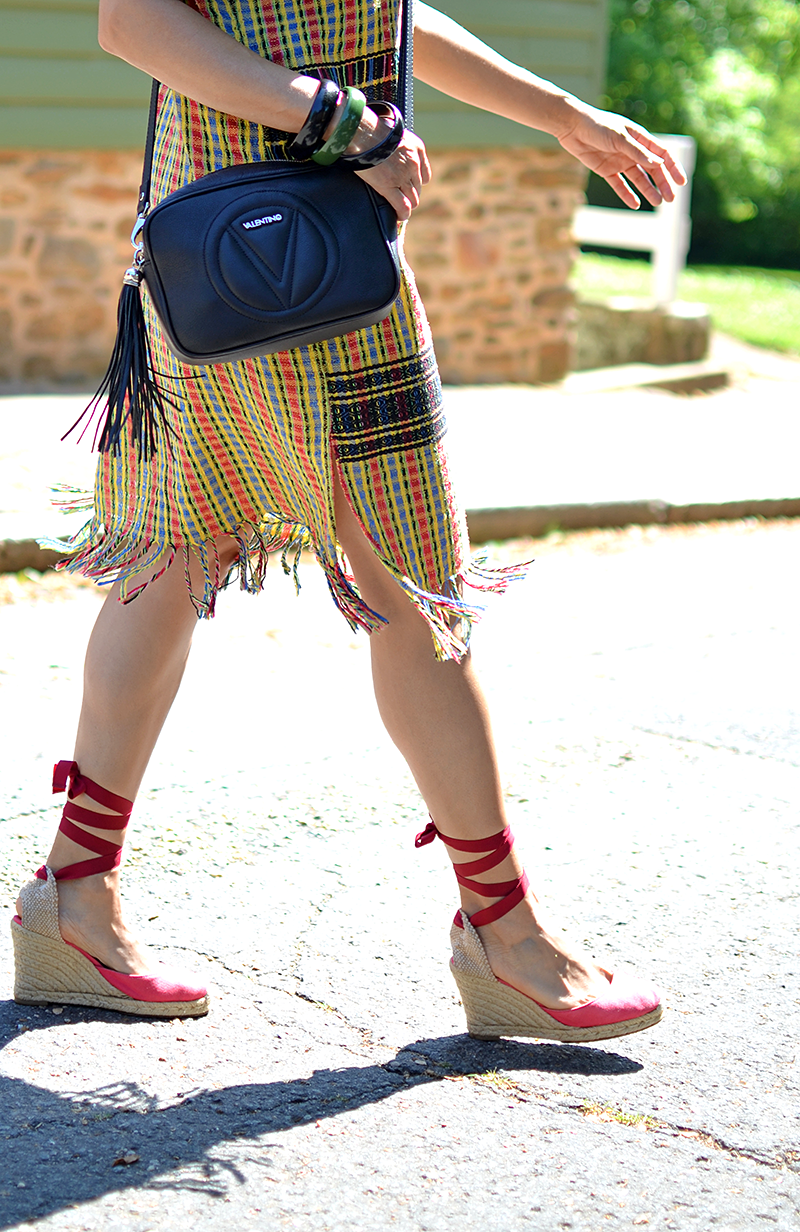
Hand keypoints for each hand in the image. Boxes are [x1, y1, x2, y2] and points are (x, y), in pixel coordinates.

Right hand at [354, 127, 431, 220]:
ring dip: (407, 205)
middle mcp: (413, 164)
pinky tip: (400, 217)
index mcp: (417, 148)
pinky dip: (402, 214)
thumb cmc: (371, 128)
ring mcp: (402, 176)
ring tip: (400, 209)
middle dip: (410, 194)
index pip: (425, 175)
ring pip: (412, 199)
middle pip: (417, 189)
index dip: (416, 182)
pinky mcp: (389, 186)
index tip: (409, 185)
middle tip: (400, 197)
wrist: (362, 130)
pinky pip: (402, 206)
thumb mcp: (394, 132)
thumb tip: (390, 154)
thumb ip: (398, 146)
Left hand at [556, 103, 687, 208]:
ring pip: (638, 178)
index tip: (681, 182)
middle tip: (670, 198)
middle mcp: (632, 150)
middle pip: (652, 169)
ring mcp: (620, 161)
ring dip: (648, 190)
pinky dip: (627, 194)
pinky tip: (635, 204)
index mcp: (640, 138)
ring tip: (657, 202)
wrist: (572, 127)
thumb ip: (638, 152)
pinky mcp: (606, 170)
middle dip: (662, 183)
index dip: (673, 168)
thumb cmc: (598, 126)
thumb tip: (659, 164)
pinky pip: (619, 185)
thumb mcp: (619, 139)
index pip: (662, 154)